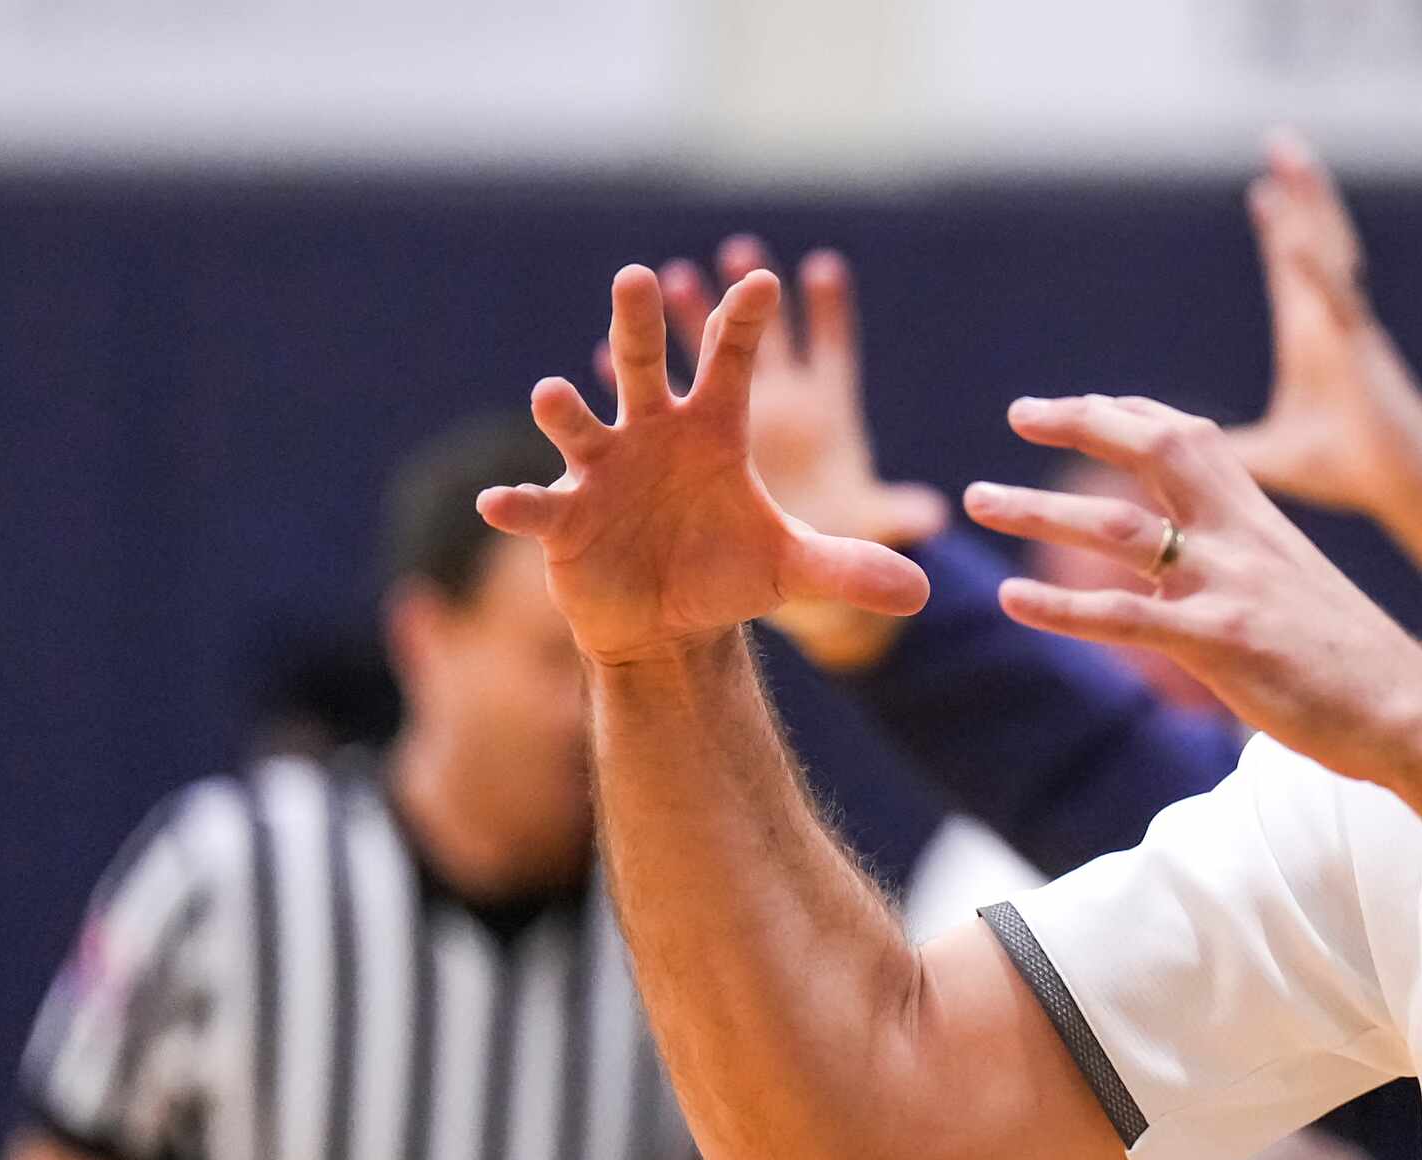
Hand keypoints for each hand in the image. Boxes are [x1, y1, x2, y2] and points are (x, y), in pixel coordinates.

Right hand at [480, 266, 929, 666]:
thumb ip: (852, 570)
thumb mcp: (796, 570)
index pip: (731, 363)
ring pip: (580, 427)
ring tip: (551, 393)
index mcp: (712, 429)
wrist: (670, 620)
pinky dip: (518, 505)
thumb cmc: (728, 571)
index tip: (763, 280)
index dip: (746, 325)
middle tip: (640, 278)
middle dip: (642, 325)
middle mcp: (652, 434)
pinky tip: (498, 504)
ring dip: (565, 410)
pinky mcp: (565, 520)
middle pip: (647, 367)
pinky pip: (538, 507)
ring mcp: (601, 472)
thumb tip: (923, 590)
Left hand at [963, 394, 1421, 785]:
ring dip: (1040, 511)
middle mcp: (1243, 537)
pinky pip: (1126, 618)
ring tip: (978, 498)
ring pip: (1119, 530)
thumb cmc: (1355, 662)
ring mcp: (1231, 586)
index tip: (1076, 405)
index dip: (1128, 412)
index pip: (1190, 436)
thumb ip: (1243, 567)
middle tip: (1015, 414)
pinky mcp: (1223, 643)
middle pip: (1156, 450)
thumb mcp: (1297, 590)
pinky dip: (1062, 608)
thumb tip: (1192, 573)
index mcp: (1261, 520)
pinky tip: (1011, 600)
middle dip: (1083, 421)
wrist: (1411, 710)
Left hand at [1225, 130, 1421, 526]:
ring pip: (1326, 253)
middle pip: (1310, 245)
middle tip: (1280, 146)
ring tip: (1293, 157)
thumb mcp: (1268, 458)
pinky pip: (1338, 301)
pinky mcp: (1361, 352)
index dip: (1279, 233)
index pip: (1290, 275)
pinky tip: (1299, 239)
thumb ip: (1228, 450)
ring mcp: (1346, 330)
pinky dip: (1318, 270)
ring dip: (1310, 206)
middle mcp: (1328, 324)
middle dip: (1297, 197)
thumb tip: (1180, 458)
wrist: (1399, 485)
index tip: (1261, 194)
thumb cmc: (1346, 470)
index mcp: (1310, 341)